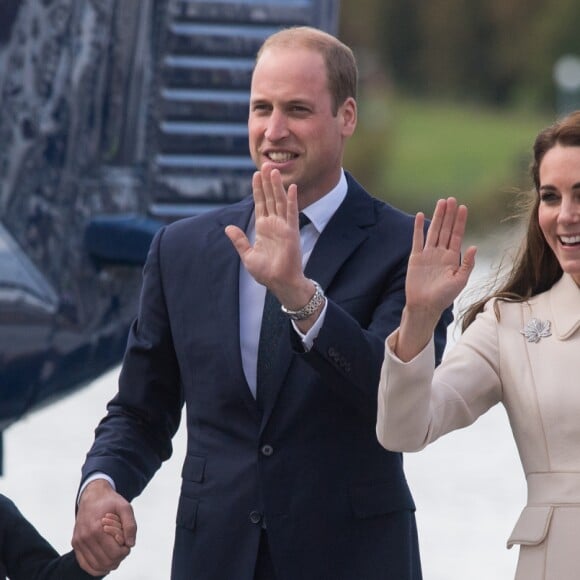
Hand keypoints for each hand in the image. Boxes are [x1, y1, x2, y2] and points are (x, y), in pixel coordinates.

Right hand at [72, 480, 136, 574]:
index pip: (114, 553)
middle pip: (106, 561)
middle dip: (118, 557)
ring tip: (116, 553)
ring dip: (109, 564)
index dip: (125, 551)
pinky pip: (84, 565)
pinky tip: (106, 564)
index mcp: (97, 528)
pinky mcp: (75, 544)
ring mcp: (78, 542)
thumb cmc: (110, 502)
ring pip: (96, 566)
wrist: (92, 495)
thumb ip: (130, 525)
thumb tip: (131, 544)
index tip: (128, 543)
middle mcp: (85, 537)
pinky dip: (96, 568)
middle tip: (123, 548)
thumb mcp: (125, 507)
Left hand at [225, 166, 313, 308]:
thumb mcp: (248, 255)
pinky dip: (292, 200)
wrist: (280, 283)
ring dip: (277, 186)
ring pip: (279, 201)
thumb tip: (228, 228)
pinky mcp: (291, 232)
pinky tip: (292, 187)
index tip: (255, 174)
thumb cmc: (266, 272)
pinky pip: (292, 213)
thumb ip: (239, 240)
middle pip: (269, 198)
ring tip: (274, 170)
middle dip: (266, 182)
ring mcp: (283, 227)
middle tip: (265, 164)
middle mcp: (274, 224)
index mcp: (263, 228)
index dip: (257, 189)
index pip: (260, 204)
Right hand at [406, 197, 475, 315]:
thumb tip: (474, 246)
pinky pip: (417, 239)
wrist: (425, 306)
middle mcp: (440, 253)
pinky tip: (419, 215)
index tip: (463, 208)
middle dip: (449, 215)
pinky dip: (418, 228)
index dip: (460, 221)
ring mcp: (427, 254)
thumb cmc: (443, 297)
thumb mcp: (460, 281)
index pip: (457, 235)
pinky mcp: (415, 258)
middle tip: (452, 199)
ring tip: (441, 203)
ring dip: (437, 217)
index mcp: (452, 258)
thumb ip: (467, 264)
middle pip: (445, 229)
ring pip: (433, 231)